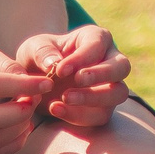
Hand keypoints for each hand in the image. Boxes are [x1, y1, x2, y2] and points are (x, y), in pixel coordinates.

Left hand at [15, 24, 131, 129]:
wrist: (34, 83)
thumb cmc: (38, 58)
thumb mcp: (33, 48)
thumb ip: (42, 52)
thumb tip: (54, 62)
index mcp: (96, 38)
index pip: (98, 44)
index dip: (83, 57)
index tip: (61, 69)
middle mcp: (110, 61)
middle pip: (122, 67)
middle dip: (102, 74)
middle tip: (78, 79)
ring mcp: (109, 86)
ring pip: (119, 93)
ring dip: (94, 98)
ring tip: (65, 98)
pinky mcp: (102, 108)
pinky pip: (100, 115)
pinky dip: (79, 115)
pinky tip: (56, 109)